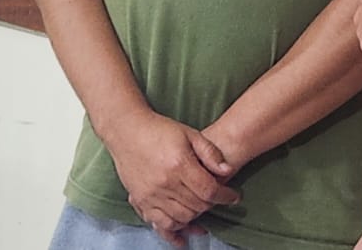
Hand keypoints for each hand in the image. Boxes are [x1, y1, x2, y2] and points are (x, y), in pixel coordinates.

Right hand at [101, 109, 239, 241]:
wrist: (127, 132)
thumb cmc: (160, 130)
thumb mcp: (191, 134)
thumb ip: (210, 153)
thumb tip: (228, 170)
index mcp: (179, 165)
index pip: (209, 190)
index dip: (225, 196)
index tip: (233, 197)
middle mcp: (164, 183)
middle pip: (197, 206)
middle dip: (212, 205)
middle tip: (217, 198)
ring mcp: (150, 194)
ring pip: (181, 218)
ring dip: (196, 216)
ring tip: (202, 209)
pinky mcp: (140, 200)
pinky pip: (159, 223)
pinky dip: (173, 229)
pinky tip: (183, 231)